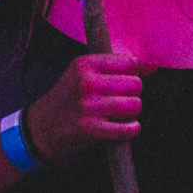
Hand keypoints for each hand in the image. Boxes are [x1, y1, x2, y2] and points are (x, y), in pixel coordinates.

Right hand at [23, 52, 144, 160]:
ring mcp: (88, 106)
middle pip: (136, 84)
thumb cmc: (68, 98)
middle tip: (118, 101)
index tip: (121, 83)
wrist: (39, 127)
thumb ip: (118, 67)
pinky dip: (131, 129)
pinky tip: (124, 128)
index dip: (132, 75)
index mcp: (85, 64)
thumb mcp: (84, 74)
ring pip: (135, 105)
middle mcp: (86, 82)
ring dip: (132, 113)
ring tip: (118, 114)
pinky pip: (128, 128)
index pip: (130, 63)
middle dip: (132, 94)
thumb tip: (153, 65)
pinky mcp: (90, 129)